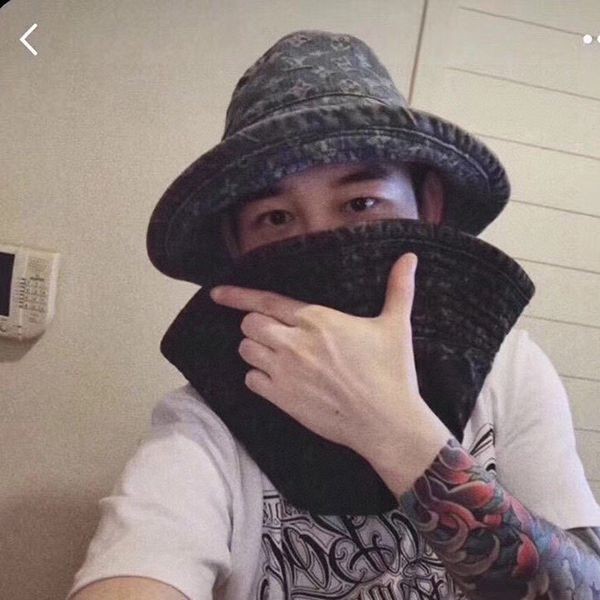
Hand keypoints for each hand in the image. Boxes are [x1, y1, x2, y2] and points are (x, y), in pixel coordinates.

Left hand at [210, 253, 451, 492]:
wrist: (387, 423)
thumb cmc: (392, 373)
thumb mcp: (396, 325)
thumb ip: (399, 288)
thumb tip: (410, 258)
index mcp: (317, 320)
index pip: (266, 301)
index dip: (237, 296)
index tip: (217, 294)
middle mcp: (295, 343)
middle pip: (249, 325)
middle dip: (255, 324)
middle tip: (272, 331)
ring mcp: (286, 372)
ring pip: (246, 350)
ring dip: (255, 349)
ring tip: (274, 352)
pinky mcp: (283, 398)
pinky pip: (251, 380)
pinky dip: (258, 377)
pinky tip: (275, 378)